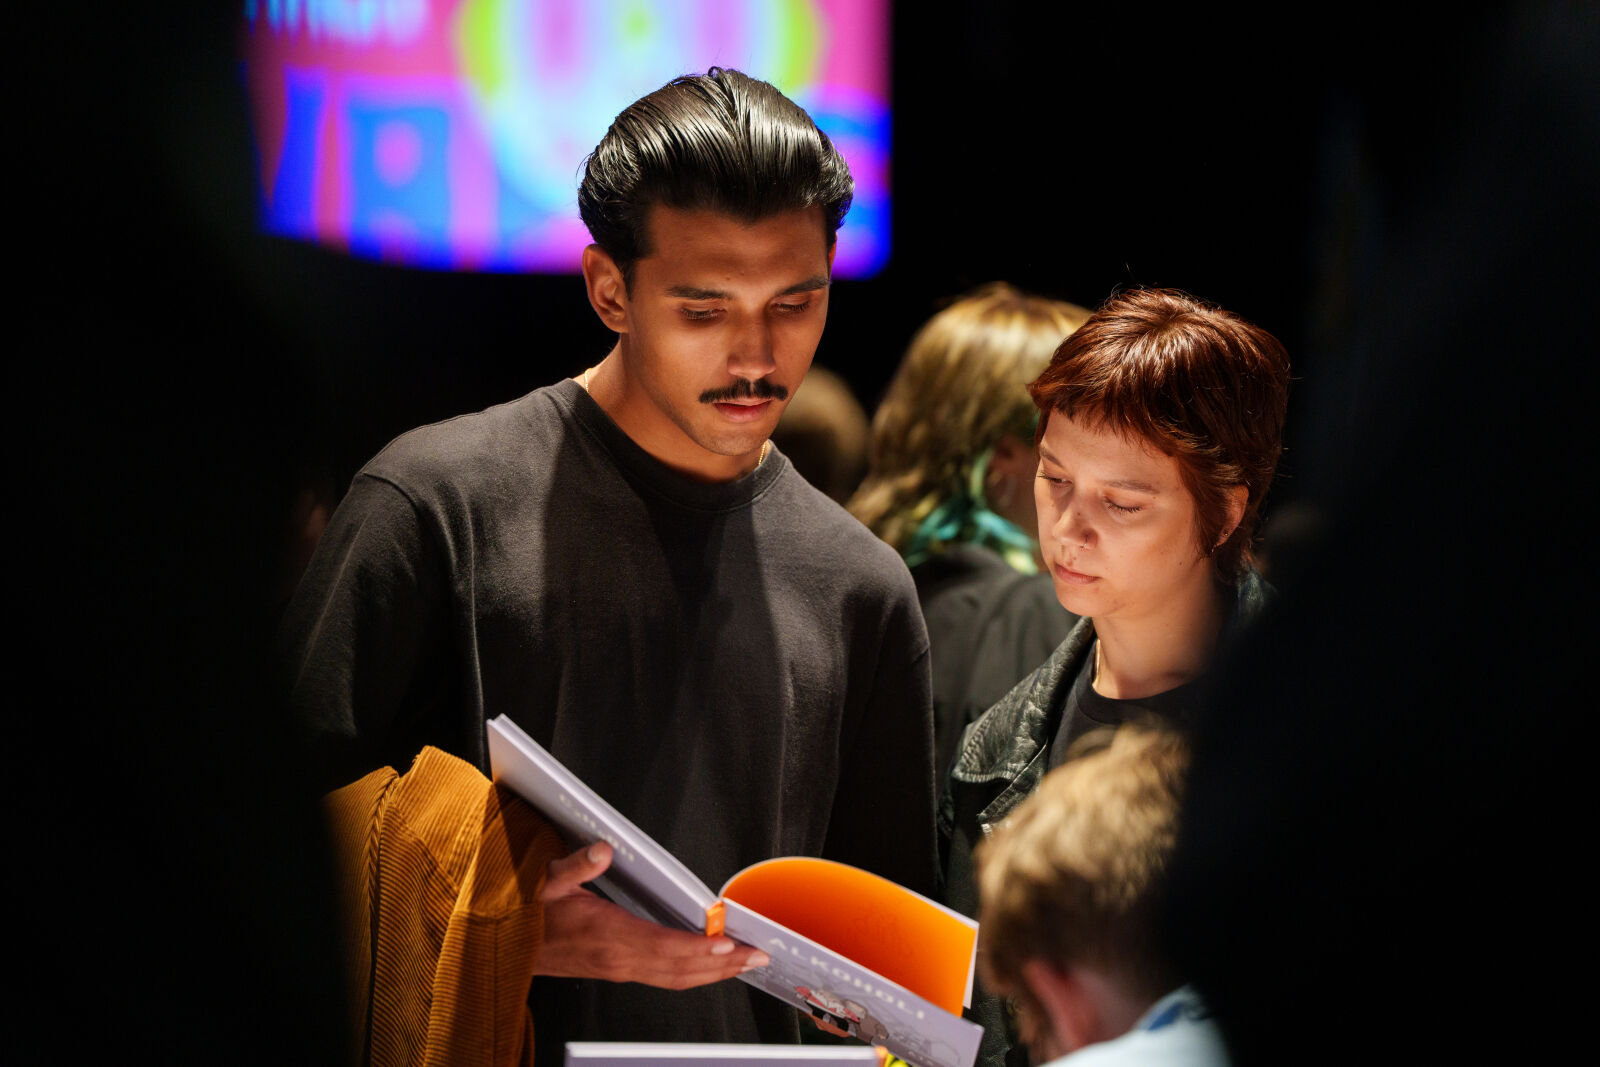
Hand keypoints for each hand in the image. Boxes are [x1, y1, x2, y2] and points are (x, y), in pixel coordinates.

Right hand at [534, 842, 770, 988]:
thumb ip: (575, 866)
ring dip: (713, 973)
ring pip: (676, 978)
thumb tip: (603, 850)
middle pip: (680, 970)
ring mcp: (619, 969)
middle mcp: (617, 959)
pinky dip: (693, 973)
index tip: (728, 944)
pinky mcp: (619, 971)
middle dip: (722, 966)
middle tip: (756, 957)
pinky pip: (665, 977)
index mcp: (605, 936)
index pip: (663, 947)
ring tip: (744, 963)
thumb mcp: (545, 880)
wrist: (507, 946)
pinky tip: (710, 965)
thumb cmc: (528, 914)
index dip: (699, 949)